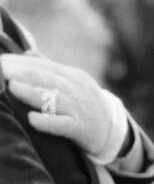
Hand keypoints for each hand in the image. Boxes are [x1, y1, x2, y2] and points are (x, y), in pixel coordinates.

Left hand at [1, 53, 127, 161]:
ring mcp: (79, 109)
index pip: (45, 67)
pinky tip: (32, 119)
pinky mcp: (81, 128)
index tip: (3, 61)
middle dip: (24, 73)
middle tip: (3, 69)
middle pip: (48, 79)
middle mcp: (77, 90)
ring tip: (12, 87)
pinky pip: (63, 125)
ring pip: (54, 98)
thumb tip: (27, 53)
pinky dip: (48, 122)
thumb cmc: (85, 105)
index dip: (23, 63)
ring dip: (33, 92)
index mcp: (73, 77)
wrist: (112, 130)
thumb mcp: (73, 83)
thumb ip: (50, 69)